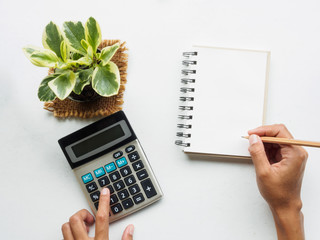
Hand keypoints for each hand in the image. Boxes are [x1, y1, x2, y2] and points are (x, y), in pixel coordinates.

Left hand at [61, 188, 133, 239]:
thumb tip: (130, 229)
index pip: (101, 218)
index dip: (104, 202)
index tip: (105, 192)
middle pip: (77, 219)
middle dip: (83, 214)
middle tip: (91, 219)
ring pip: (66, 226)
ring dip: (74, 223)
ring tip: (84, 227)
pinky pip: (63, 236)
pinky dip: (69, 232)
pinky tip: (78, 235)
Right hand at [248, 124, 307, 239]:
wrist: (285, 205)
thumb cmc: (279, 193)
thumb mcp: (263, 172)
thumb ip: (257, 153)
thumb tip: (253, 138)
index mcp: (295, 153)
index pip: (280, 131)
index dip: (264, 130)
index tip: (252, 133)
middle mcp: (296, 152)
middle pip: (278, 134)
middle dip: (262, 136)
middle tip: (250, 140)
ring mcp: (293, 155)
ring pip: (276, 140)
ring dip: (263, 143)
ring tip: (254, 150)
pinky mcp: (288, 158)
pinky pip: (275, 147)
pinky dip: (266, 149)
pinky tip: (259, 155)